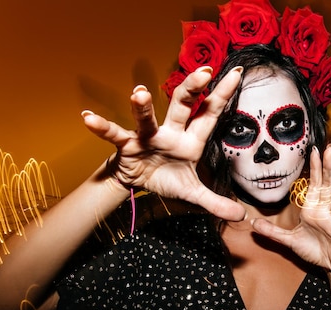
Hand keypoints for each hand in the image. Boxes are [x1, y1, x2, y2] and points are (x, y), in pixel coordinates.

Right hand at [82, 66, 245, 220]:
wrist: (139, 183)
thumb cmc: (168, 178)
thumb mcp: (193, 193)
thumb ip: (215, 202)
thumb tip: (241, 216)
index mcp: (191, 140)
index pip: (209, 115)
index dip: (223, 95)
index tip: (238, 72)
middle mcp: (171, 133)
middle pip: (181, 106)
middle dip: (191, 89)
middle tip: (203, 72)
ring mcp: (148, 137)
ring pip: (146, 119)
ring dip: (142, 107)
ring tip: (140, 93)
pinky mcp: (127, 145)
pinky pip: (115, 135)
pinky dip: (102, 128)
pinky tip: (89, 118)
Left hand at [251, 144, 330, 275]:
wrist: (329, 265)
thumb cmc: (313, 249)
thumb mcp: (288, 240)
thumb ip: (272, 231)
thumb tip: (253, 223)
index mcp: (314, 209)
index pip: (315, 184)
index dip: (315, 167)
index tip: (314, 150)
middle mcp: (326, 211)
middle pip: (328, 185)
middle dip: (328, 167)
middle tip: (329, 149)